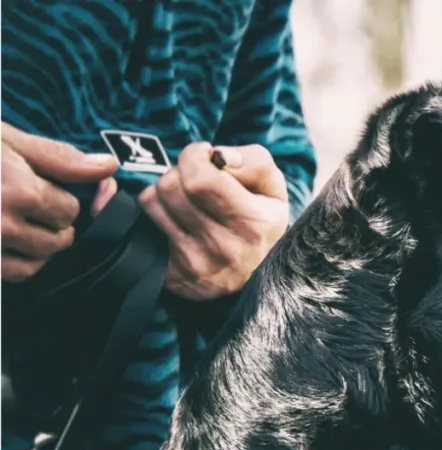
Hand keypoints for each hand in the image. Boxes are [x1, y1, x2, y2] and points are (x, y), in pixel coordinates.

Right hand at [1, 122, 118, 281]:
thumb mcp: (3, 140)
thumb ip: (58, 157)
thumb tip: (107, 166)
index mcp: (19, 192)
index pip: (70, 209)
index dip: (58, 197)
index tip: (39, 187)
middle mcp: (3, 226)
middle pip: (58, 238)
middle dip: (50, 222)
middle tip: (25, 203)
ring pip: (38, 261)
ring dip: (36, 245)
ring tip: (15, 221)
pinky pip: (13, 274)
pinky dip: (16, 262)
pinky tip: (4, 241)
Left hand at [140, 142, 288, 300]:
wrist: (261, 279)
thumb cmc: (263, 224)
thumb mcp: (274, 190)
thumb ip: (254, 162)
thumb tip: (219, 156)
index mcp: (251, 223)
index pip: (200, 177)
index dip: (195, 156)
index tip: (205, 158)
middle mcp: (223, 247)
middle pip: (170, 186)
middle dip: (179, 171)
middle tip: (195, 179)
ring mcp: (196, 263)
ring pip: (152, 201)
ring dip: (165, 191)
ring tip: (186, 198)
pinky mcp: (174, 275)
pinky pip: (144, 227)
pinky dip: (157, 214)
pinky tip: (178, 219)